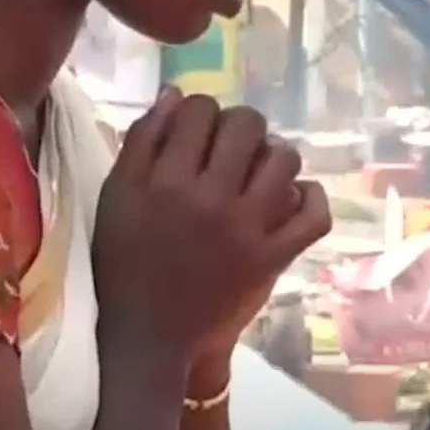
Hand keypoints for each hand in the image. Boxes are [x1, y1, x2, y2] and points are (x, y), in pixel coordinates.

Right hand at [92, 92, 331, 363]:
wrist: (148, 336)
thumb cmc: (124, 262)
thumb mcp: (116, 197)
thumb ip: (142, 140)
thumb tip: (177, 93)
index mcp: (167, 180)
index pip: (200, 110)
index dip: (199, 112)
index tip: (196, 131)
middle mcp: (212, 198)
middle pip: (247, 125)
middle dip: (240, 126)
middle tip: (231, 147)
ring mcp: (248, 228)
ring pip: (285, 160)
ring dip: (274, 155)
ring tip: (260, 169)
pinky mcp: (272, 257)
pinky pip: (313, 215)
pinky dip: (310, 198)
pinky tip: (293, 195)